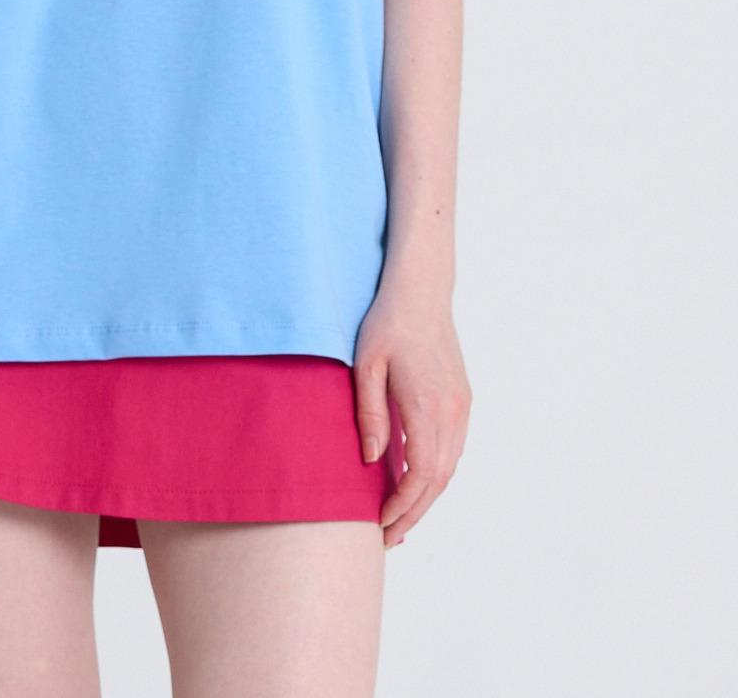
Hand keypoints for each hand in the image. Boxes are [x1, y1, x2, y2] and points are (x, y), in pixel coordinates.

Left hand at [353, 286, 471, 548]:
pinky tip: (417, 484)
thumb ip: (370, 414)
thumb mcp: (366, 365)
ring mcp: (461, 406)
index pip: (421, 474)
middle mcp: (451, 410)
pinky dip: (437, 475)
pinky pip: (453, 450)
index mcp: (426, 404)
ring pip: (449, 468)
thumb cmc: (387, 323)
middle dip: (413, 513)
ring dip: (427, 498)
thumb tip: (371, 461)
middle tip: (387, 538)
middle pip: (439, 480)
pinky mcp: (463, 400)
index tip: (379, 523)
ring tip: (400, 520)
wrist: (421, 291)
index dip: (402, 505)